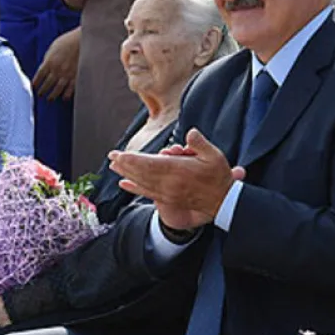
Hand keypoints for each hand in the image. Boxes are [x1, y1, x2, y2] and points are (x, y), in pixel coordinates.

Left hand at [32, 29, 80, 100]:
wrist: (82, 40)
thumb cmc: (68, 41)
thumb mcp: (53, 47)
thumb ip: (48, 58)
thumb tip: (45, 66)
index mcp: (49, 62)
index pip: (39, 76)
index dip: (35, 83)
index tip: (33, 87)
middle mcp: (56, 70)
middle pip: (47, 84)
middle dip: (42, 91)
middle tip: (40, 95)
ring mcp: (67, 75)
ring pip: (57, 89)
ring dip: (52, 96)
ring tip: (50, 99)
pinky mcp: (76, 77)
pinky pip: (70, 89)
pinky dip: (67, 95)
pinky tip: (64, 98)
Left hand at [108, 128, 241, 230]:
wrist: (223, 202)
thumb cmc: (219, 177)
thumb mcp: (215, 156)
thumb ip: (200, 143)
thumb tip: (190, 132)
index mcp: (179, 171)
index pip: (151, 164)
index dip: (134, 160)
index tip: (121, 154)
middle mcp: (170, 183)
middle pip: (142, 173)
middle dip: (126, 164)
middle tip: (112, 156)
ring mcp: (168, 193)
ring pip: (142, 182)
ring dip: (127, 174)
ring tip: (114, 166)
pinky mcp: (168, 199)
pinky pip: (147, 193)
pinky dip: (134, 188)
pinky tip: (124, 184)